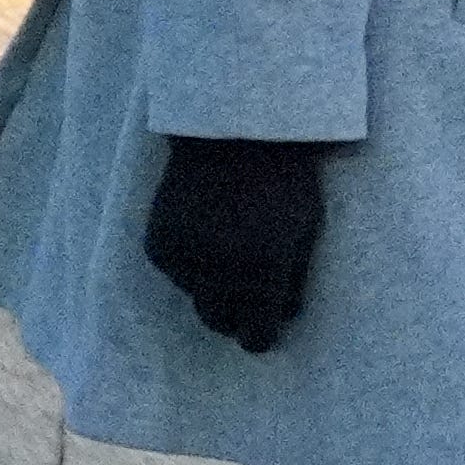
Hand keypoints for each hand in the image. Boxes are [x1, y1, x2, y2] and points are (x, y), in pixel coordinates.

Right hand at [144, 136, 334, 352]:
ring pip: (197, 296)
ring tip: (229, 243)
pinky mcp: (158, 245)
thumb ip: (293, 279)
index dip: (262, 335)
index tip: (265, 330)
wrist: (229, 129)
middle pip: (220, 323)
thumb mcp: (305, 228)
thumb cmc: (283, 177)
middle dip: (237, 315)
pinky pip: (177, 272)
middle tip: (249, 294)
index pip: (256, 334)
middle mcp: (216, 271)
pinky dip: (191, 261)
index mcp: (260, 270)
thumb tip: (283, 318)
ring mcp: (182, 258)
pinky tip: (205, 229)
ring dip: (213, 284)